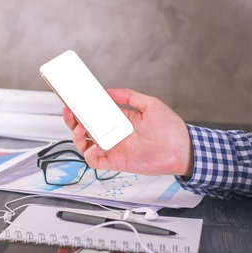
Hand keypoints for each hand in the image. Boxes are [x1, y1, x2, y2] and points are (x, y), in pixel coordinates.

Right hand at [62, 88, 192, 175]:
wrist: (182, 149)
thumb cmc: (171, 128)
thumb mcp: (150, 104)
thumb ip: (129, 96)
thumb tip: (109, 91)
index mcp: (119, 120)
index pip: (95, 113)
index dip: (82, 108)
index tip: (72, 99)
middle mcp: (113, 134)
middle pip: (85, 128)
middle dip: (73, 121)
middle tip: (69, 112)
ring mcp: (113, 148)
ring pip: (85, 144)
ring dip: (78, 137)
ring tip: (80, 128)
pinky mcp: (116, 162)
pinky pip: (95, 161)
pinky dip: (90, 155)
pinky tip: (94, 146)